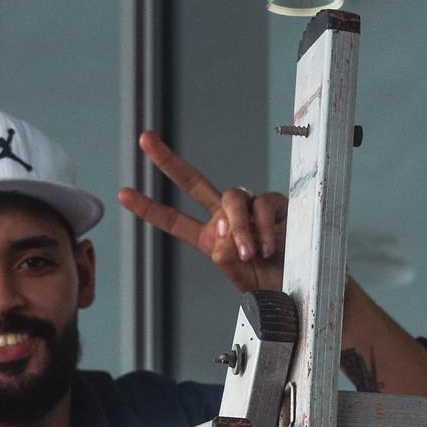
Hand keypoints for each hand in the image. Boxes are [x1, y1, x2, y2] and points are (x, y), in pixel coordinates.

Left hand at [118, 132, 287, 292]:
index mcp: (210, 238)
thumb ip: (226, 258)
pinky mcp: (274, 205)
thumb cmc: (272, 284)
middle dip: (168, 160)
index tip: (123, 194)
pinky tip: (267, 247)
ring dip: (238, 227)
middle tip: (144, 139)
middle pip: (193, 182)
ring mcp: (249, 209)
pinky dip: (262, 228)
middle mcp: (226, 218)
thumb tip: (222, 229)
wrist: (303, 287)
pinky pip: (262, 206)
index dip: (149, 208)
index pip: (174, 220)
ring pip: (232, 198)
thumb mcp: (242, 280)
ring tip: (249, 254)